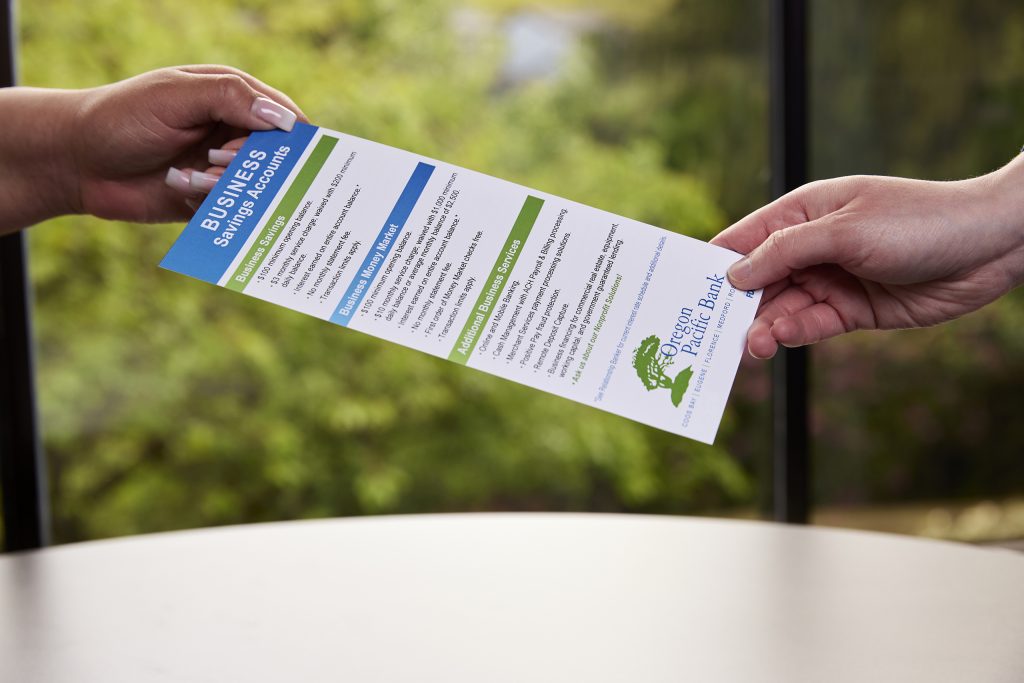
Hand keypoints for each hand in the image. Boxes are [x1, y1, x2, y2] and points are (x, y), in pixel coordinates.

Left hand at [0, 65, 304, 232]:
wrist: (74, 161)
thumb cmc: (122, 118)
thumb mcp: (175, 97)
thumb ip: (229, 98)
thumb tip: (283, 118)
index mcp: (231, 98)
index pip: (283, 117)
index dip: (291, 138)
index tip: (287, 155)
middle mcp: (232, 133)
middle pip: (277, 158)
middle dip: (260, 167)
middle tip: (223, 164)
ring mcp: (221, 168)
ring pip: (257, 188)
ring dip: (232, 188)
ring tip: (196, 180)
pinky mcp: (208, 200)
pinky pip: (234, 211)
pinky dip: (218, 208)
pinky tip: (186, 194)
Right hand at [711, 155, 1023, 358]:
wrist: (991, 245)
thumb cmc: (917, 221)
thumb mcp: (843, 230)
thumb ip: (785, 252)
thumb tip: (734, 274)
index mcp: (801, 214)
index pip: (743, 239)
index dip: (711, 264)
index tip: (681, 292)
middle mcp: (810, 247)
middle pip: (757, 280)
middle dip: (733, 306)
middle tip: (708, 335)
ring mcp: (831, 279)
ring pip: (781, 308)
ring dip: (762, 327)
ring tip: (748, 348)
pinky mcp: (852, 310)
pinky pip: (811, 324)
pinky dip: (794, 334)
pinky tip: (780, 340)